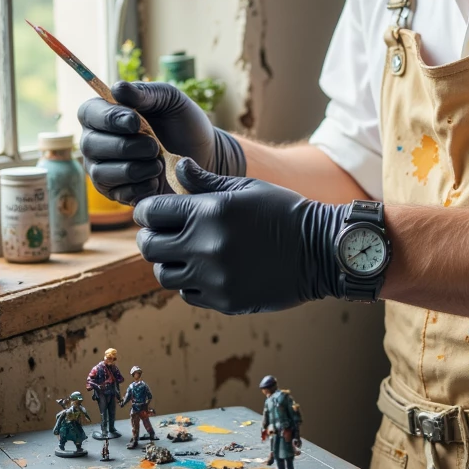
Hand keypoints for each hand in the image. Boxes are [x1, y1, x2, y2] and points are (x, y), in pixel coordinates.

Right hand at [78, 81, 244, 204]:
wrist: (205, 154)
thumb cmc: (183, 122)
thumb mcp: (169, 99)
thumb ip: (144, 92)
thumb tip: (116, 88)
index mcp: (105, 114)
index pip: (88, 113)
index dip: (107, 118)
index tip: (134, 121)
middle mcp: (97, 142)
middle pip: (90, 145)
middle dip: (126, 146)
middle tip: (154, 145)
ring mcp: (104, 170)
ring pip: (102, 173)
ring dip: (134, 167)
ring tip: (159, 161)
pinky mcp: (118, 194)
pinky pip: (118, 193)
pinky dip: (141, 186)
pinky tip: (157, 179)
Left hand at [134, 161, 347, 312]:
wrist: (320, 250)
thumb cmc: (283, 211)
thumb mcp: (245, 188)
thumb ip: (206, 181)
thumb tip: (178, 168)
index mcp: (208, 211)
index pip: (151, 212)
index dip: (147, 211)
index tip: (156, 212)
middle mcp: (205, 245)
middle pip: (150, 246)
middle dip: (152, 237)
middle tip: (164, 234)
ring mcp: (214, 277)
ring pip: (164, 275)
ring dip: (170, 263)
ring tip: (186, 254)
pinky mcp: (224, 300)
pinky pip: (188, 294)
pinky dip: (191, 283)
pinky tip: (208, 271)